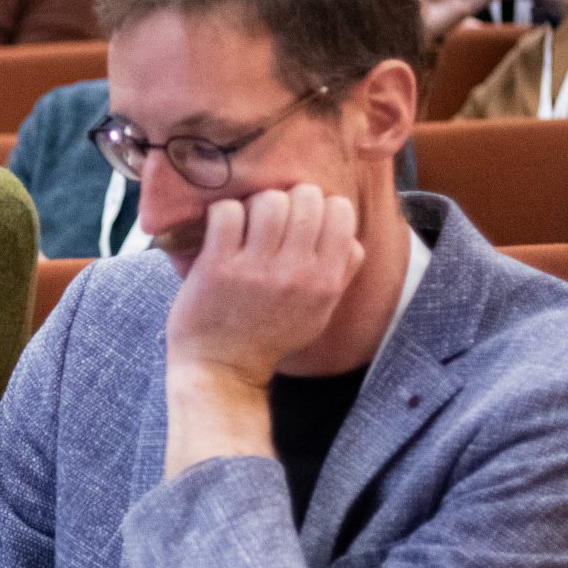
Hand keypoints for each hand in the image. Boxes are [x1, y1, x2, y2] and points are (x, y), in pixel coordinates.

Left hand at [166, 186, 363, 388]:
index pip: (341, 211)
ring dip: (256, 204)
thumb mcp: (320, 312)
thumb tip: (350, 234)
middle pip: (306, 198)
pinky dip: (223, 213)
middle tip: (274, 219)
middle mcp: (296, 273)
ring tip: (248, 224)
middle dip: (290, 199)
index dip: (322, 205)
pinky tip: (222, 231)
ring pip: (270, 200)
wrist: (223, 370)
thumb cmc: (271, 336)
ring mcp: (256, 268)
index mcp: (325, 282)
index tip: (305, 219)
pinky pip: (227, 212)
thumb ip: (340, 273)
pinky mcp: (218, 265)